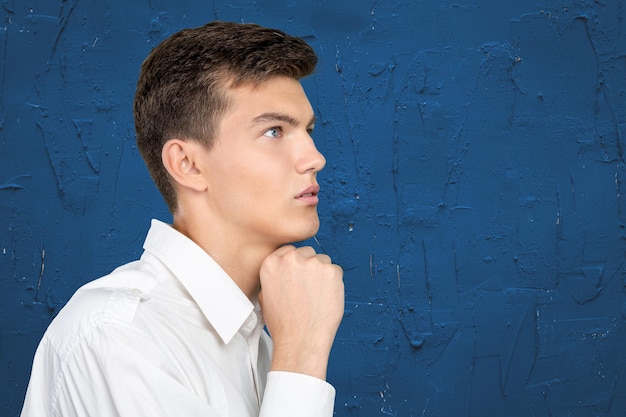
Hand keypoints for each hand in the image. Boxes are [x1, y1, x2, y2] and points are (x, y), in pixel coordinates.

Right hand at [258, 245, 343, 379]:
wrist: (300, 341)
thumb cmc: (283, 323)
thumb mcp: (265, 295)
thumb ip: (274, 275)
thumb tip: (283, 267)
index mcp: (271, 262)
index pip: (289, 251)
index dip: (296, 266)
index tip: (297, 279)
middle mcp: (291, 259)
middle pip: (307, 253)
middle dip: (309, 268)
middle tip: (308, 290)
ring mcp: (312, 263)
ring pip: (323, 261)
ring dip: (322, 275)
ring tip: (316, 297)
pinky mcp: (331, 271)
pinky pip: (336, 271)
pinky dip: (334, 283)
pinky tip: (325, 299)